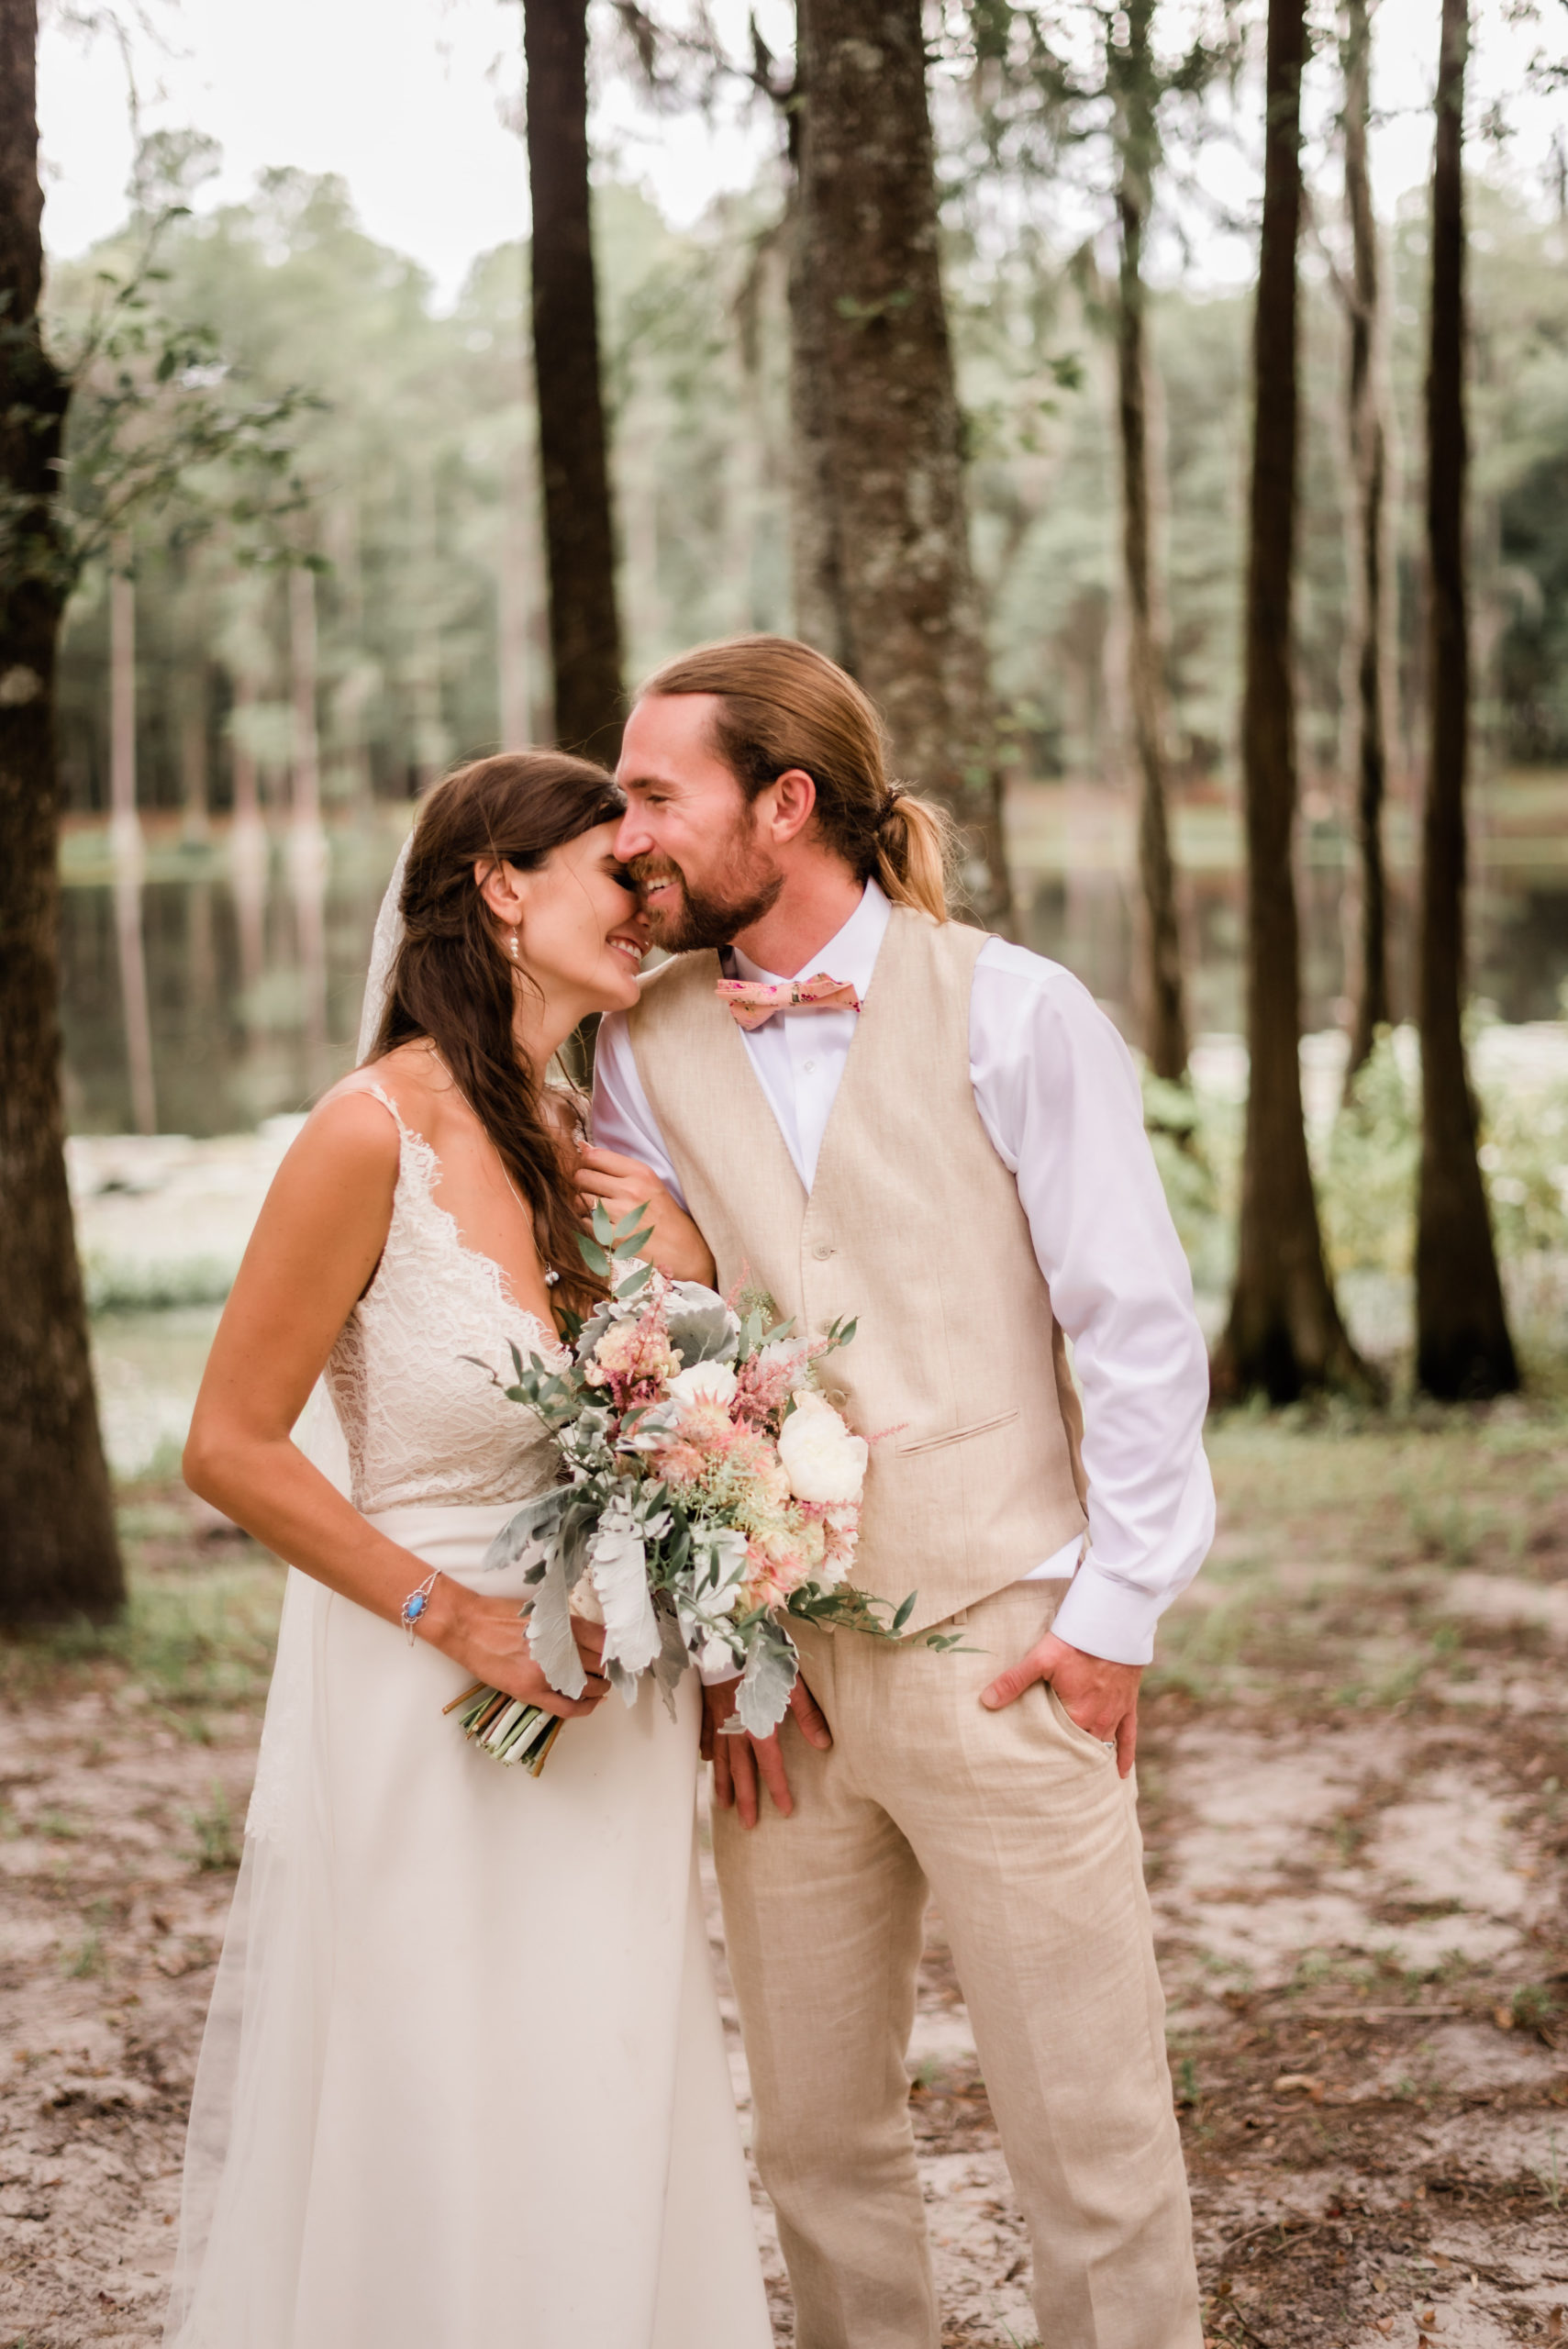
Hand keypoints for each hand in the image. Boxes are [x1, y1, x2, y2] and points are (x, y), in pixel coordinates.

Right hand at [430, 1581, 609, 1718]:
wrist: (467, 1626)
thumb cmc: (501, 1614)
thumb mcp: (542, 1611)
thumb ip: (568, 1625)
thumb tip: (596, 1640)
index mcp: (563, 1625)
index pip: (604, 1642)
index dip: (615, 1651)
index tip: (618, 1654)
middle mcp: (558, 1649)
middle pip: (600, 1665)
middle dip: (608, 1669)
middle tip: (610, 1670)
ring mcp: (545, 1673)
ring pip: (589, 1687)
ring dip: (600, 1687)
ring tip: (600, 1684)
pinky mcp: (530, 1692)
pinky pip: (568, 1708)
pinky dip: (585, 1708)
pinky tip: (591, 1703)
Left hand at [574, 1146, 716, 1285]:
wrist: (681, 1249)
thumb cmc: (664, 1214)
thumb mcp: (649, 1182)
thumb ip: (617, 1166)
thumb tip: (584, 1149)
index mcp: (640, 1173)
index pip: (595, 1157)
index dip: (586, 1162)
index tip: (590, 1169)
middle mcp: (630, 1190)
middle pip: (582, 1177)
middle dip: (582, 1184)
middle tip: (592, 1191)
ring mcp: (621, 1214)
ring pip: (580, 1200)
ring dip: (583, 1205)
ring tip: (598, 1210)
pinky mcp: (614, 1237)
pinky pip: (584, 1223)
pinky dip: (589, 1224)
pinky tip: (603, 1225)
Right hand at [702, 1673, 832, 1826]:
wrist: (727, 1638)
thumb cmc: (763, 1659)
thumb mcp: (792, 1685)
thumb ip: (808, 1715)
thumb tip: (825, 1744)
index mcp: (759, 1726)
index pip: (771, 1766)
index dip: (778, 1789)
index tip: (785, 1810)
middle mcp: (737, 1729)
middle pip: (741, 1771)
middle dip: (746, 1799)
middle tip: (748, 1824)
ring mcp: (718, 1719)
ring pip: (720, 1758)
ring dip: (723, 1783)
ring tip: (724, 1805)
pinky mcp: (707, 1706)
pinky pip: (705, 1734)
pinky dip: (706, 1749)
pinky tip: (707, 1761)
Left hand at [980, 1631, 1141, 1777]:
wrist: (1113, 1623)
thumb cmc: (1075, 1641)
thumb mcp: (1040, 1658)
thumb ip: (1014, 1681)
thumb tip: (986, 1700)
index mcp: (1077, 1715)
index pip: (1060, 1747)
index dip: (1049, 1759)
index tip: (1038, 1775)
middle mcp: (1099, 1721)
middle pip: (1082, 1751)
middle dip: (1070, 1764)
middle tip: (1056, 1786)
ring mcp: (1115, 1715)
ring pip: (1104, 1747)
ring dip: (1093, 1762)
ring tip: (1080, 1782)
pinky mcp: (1128, 1705)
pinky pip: (1129, 1737)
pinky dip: (1124, 1756)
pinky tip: (1120, 1773)